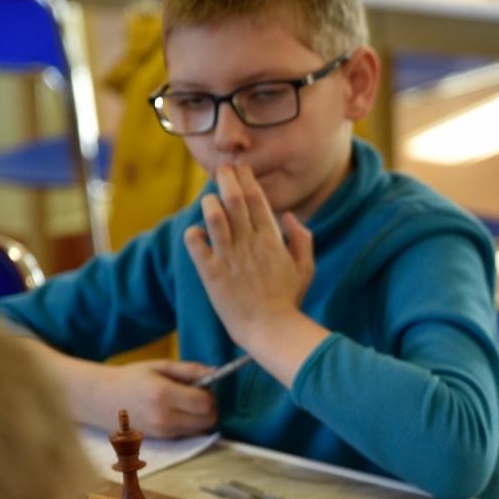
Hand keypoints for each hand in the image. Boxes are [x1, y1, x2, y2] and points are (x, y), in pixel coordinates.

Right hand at [88, 358, 218, 437]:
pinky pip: (187, 433)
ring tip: (183, 402)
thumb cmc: (130, 377)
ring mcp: (162, 433)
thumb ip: (190, 369)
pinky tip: (175, 411)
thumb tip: (216, 372)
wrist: (99, 398)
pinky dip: (190, 423)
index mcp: (163, 396)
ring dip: (200, 416)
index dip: (210, 393)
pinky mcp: (160, 440)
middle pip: (208, 421)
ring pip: (200, 429)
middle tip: (197, 393)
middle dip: (209, 407)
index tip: (201, 384)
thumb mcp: (160, 366)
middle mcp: (164, 418)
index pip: (206, 403)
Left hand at [183, 163, 315, 348]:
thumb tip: (288, 216)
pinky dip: (193, 233)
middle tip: (221, 169)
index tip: (240, 168)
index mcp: (271, 239)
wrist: (271, 329)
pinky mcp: (211, 272)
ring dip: (209, 202)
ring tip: (209, 200)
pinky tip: (198, 235)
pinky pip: (194, 242)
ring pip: (213, 215)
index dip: (247, 178)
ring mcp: (228, 256)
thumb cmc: (288, 301)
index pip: (256, 198)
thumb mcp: (305, 268)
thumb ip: (302, 239)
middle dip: (226, 178)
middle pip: (234, 198)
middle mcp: (249, 243)